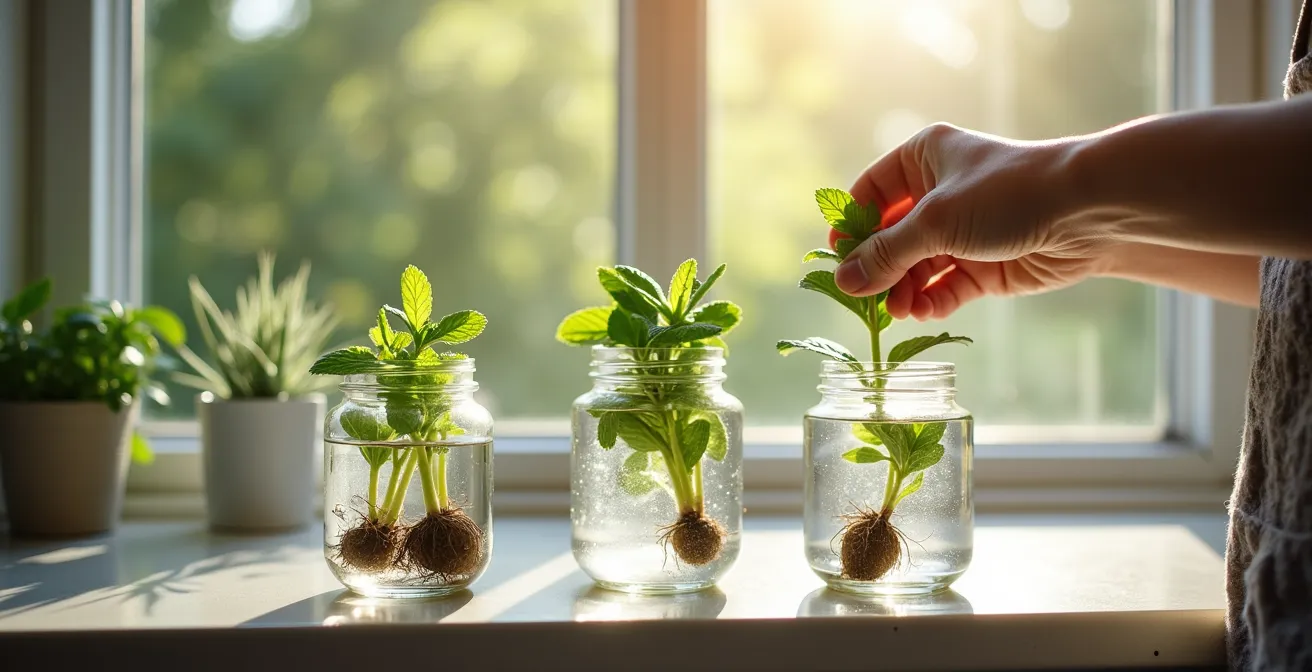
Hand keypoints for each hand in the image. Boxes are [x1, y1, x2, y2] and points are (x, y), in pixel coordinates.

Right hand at [833, 123, 1116, 320]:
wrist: (1086, 211)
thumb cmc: (1008, 194)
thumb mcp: (935, 221)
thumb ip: (886, 254)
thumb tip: (844, 280)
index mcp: (923, 159)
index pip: (870, 193)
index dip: (852, 226)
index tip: (838, 260)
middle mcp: (939, 193)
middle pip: (890, 237)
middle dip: (878, 268)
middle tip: (865, 299)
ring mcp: (963, 232)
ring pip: (915, 267)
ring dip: (902, 289)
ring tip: (896, 310)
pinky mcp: (985, 265)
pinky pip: (945, 287)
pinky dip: (931, 300)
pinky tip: (922, 312)